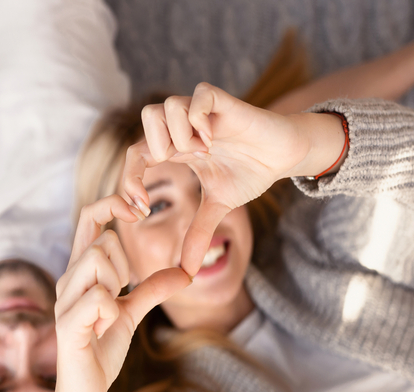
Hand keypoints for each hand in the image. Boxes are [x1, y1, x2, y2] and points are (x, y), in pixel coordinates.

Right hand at [51, 195, 189, 391]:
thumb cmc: (100, 349)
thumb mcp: (131, 312)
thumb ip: (152, 289)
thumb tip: (185, 271)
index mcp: (80, 272)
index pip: (88, 219)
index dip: (111, 204)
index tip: (138, 210)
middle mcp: (67, 281)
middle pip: (101, 242)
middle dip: (123, 265)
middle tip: (119, 296)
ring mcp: (64, 302)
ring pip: (96, 261)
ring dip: (115, 285)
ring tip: (108, 313)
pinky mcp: (67, 325)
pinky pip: (98, 299)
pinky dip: (111, 312)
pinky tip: (103, 328)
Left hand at [123, 82, 323, 274]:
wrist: (284, 155)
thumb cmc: (250, 172)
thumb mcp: (218, 208)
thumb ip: (198, 233)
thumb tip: (187, 272)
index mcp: (175, 148)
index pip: (135, 155)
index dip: (130, 181)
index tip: (141, 210)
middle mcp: (183, 127)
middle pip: (145, 121)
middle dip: (156, 152)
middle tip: (184, 168)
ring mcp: (201, 111)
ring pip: (164, 108)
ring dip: (179, 137)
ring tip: (204, 152)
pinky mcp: (221, 100)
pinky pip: (195, 96)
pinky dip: (198, 120)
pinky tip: (213, 139)